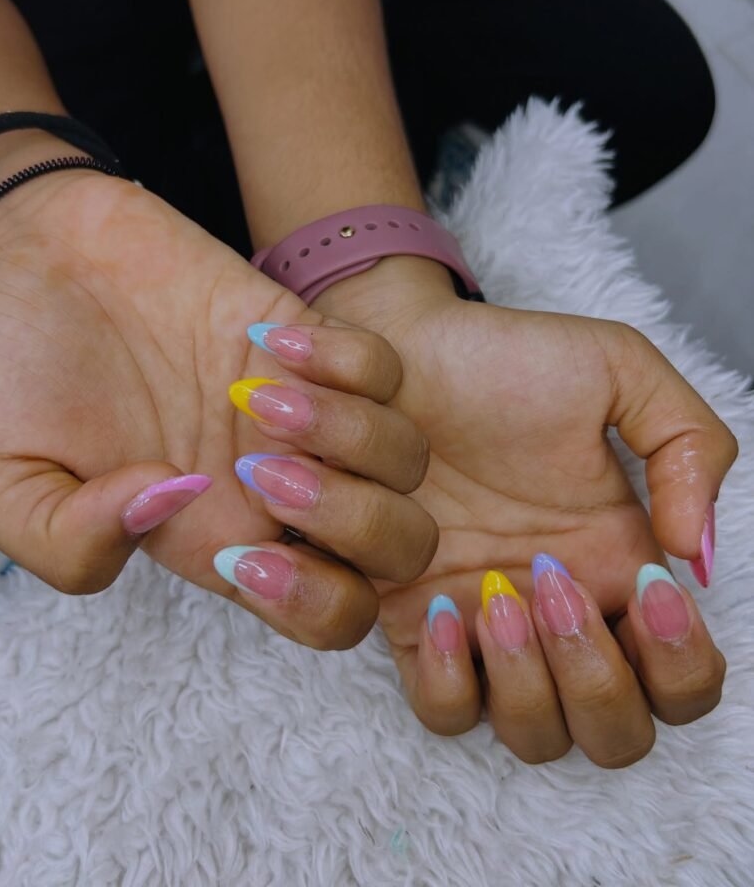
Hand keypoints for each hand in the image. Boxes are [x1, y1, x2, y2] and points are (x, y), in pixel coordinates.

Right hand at [0, 174, 437, 648]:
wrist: (38, 257)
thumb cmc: (15, 370)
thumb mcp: (0, 480)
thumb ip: (68, 540)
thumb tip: (168, 506)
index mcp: (217, 539)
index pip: (329, 613)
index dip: (309, 605)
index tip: (231, 551)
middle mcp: (276, 485)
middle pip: (397, 548)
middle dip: (353, 524)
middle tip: (259, 469)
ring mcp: (301, 411)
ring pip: (407, 460)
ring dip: (348, 437)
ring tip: (250, 394)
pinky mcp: (307, 337)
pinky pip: (386, 367)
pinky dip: (345, 361)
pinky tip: (264, 340)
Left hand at [315, 258, 736, 761]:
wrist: (393, 351)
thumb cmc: (502, 360)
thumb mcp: (619, 371)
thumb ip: (688, 445)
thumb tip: (694, 553)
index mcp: (618, 565)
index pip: (681, 680)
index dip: (681, 662)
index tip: (648, 583)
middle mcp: (557, 613)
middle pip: (613, 733)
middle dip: (598, 682)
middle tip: (555, 583)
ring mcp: (486, 627)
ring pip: (532, 736)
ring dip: (529, 685)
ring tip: (496, 592)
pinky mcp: (414, 624)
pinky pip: (443, 710)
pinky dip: (453, 682)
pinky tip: (444, 607)